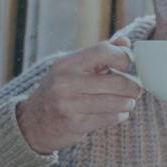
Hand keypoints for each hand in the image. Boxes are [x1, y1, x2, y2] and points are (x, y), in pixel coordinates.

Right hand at [12, 35, 141, 154]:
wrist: (30, 124)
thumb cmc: (57, 93)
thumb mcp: (71, 69)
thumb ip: (98, 56)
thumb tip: (126, 42)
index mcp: (67, 63)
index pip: (104, 51)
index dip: (124, 58)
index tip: (129, 67)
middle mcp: (67, 82)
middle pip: (117, 81)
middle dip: (133, 87)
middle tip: (136, 89)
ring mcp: (70, 104)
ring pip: (117, 102)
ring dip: (128, 103)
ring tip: (127, 102)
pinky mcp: (76, 123)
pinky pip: (110, 118)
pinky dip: (120, 115)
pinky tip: (117, 113)